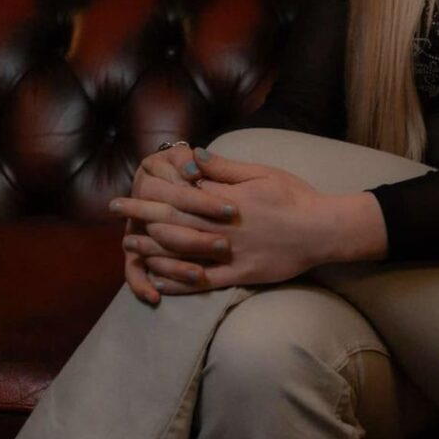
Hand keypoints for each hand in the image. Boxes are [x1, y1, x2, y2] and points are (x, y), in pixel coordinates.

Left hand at [109, 148, 333, 295]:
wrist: (322, 229)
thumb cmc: (294, 197)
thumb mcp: (262, 172)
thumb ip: (225, 168)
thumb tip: (194, 157)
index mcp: (226, 200)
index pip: (181, 194)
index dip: (152, 191)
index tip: (130, 187)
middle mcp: (222, 228)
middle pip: (172, 222)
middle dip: (140, 216)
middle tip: (116, 211)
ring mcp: (230, 254)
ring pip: (181, 253)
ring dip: (151, 248)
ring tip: (128, 244)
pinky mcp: (240, 275)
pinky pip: (202, 282)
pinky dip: (178, 281)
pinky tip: (158, 279)